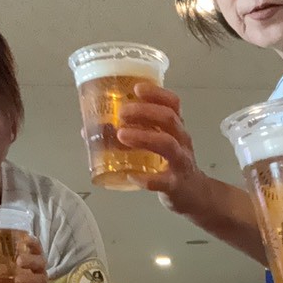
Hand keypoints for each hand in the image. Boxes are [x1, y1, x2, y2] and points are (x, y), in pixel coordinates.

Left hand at [13, 235, 54, 282]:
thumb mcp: (10, 281)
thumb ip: (0, 272)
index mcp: (33, 266)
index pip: (37, 251)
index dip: (33, 243)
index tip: (26, 238)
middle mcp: (40, 275)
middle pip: (41, 262)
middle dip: (31, 260)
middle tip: (19, 260)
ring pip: (41, 280)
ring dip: (29, 279)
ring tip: (16, 280)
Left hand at [115, 83, 213, 214]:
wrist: (194, 194)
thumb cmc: (170, 163)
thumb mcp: (157, 143)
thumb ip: (130, 132)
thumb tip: (88, 129)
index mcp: (175, 127)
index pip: (173, 103)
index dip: (157, 93)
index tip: (137, 88)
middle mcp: (181, 140)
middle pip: (169, 118)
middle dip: (145, 111)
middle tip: (122, 113)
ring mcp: (180, 162)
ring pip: (167, 144)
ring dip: (143, 137)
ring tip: (122, 135)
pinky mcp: (176, 184)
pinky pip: (163, 180)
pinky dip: (146, 178)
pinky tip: (131, 176)